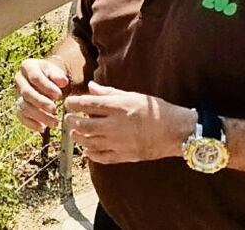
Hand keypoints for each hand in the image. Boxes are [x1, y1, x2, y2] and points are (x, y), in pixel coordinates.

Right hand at [14, 58, 69, 131]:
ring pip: (24, 107)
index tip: (59, 95)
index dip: (47, 87)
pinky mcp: (18, 107)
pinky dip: (31, 124)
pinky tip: (43, 128)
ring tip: (54, 123)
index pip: (35, 77)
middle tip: (54, 110)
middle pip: (27, 93)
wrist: (46, 80)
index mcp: (27, 66)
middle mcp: (19, 80)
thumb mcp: (56, 71)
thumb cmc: (52, 75)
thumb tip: (63, 82)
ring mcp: (17, 94)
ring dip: (39, 116)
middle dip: (41, 103)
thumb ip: (59, 76)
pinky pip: (21, 117)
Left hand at [63, 81, 196, 163]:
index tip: (68, 103)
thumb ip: (109, 93)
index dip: (74, 103)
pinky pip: (101, 157)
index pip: (88, 105)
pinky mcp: (124, 156)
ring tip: (75, 133)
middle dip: (72, 122)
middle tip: (69, 119)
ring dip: (78, 138)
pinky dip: (91, 153)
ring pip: (89, 142)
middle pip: (84, 125)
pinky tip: (87, 148)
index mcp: (118, 107)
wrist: (175, 131)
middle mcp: (116, 125)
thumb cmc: (154, 110)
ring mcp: (119, 142)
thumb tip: (91, 87)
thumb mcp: (132, 95)